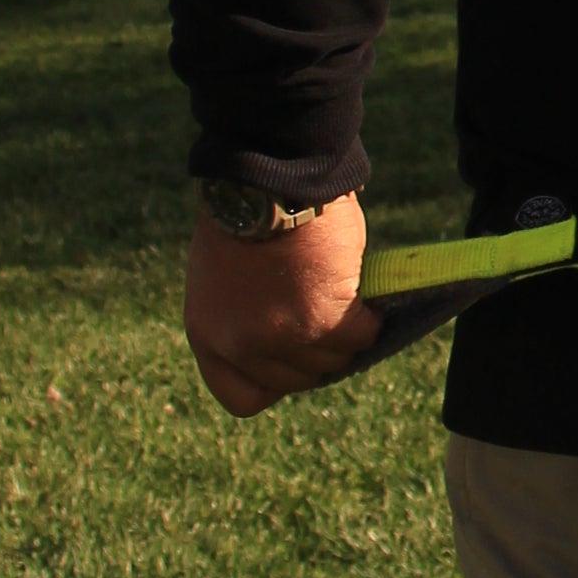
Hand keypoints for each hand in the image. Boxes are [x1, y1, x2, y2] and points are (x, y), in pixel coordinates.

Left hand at [184, 196, 383, 417]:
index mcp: (208, 334)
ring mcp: (283, 337)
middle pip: (297, 381)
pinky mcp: (323, 320)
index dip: (273, 381)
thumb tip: (294, 344)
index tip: (290, 358)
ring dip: (344, 334)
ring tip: (345, 298)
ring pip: (333, 361)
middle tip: (327, 317)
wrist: (268, 180)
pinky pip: (360, 336)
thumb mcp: (225, 278)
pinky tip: (365, 295)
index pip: (241, 397)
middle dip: (316, 353)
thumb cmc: (249, 215)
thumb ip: (247, 316)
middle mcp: (241, 345)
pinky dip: (369, 318)